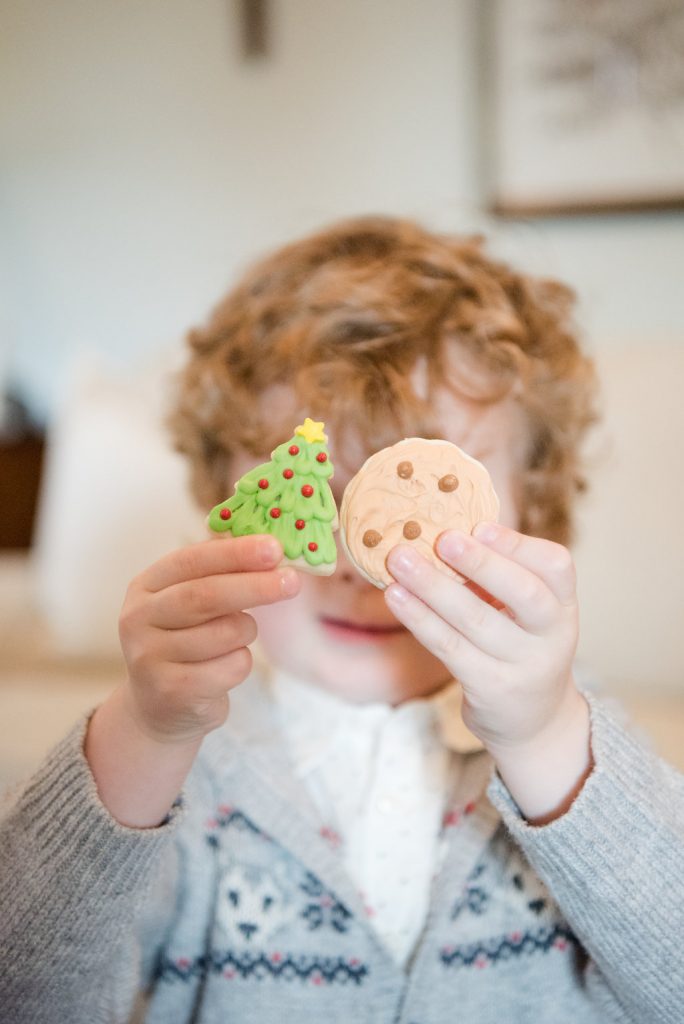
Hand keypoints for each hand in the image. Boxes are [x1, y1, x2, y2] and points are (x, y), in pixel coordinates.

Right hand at [118, 535, 299, 744]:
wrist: (159, 708)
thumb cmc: (186, 643)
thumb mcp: (190, 604)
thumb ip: (219, 576)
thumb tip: (269, 550)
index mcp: (145, 587)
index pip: (190, 561)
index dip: (234, 554)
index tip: (274, 547)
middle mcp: (138, 619)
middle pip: (205, 596)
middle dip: (254, 586)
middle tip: (292, 581)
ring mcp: (150, 657)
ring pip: (225, 633)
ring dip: (247, 631)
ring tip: (237, 637)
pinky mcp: (171, 691)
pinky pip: (230, 668)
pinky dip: (241, 663)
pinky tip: (223, 670)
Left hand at [384, 523, 591, 820]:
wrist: (533, 722)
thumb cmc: (520, 647)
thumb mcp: (528, 613)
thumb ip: (502, 574)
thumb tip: (442, 527)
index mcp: (564, 604)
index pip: (556, 566)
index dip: (519, 544)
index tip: (480, 526)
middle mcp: (552, 635)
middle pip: (523, 593)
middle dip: (480, 563)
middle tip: (440, 538)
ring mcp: (523, 665)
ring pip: (476, 620)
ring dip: (433, 587)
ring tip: (399, 560)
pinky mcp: (490, 688)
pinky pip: (450, 647)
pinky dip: (420, 619)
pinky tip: (396, 596)